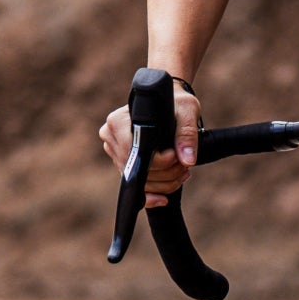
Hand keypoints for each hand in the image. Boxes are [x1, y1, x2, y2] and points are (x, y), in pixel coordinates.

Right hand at [97, 80, 201, 206]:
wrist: (169, 102)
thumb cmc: (176, 103)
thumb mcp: (186, 110)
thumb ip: (187, 134)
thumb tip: (187, 160)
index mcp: (118, 121)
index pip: (135, 152)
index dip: (159, 161)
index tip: (176, 156)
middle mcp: (111, 137)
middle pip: (137, 170)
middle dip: (166, 174)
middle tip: (185, 167)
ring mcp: (115, 153)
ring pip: (139, 182)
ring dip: (164, 184)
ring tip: (182, 172)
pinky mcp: (122, 164)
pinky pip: (135, 187)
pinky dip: (152, 194)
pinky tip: (164, 197)